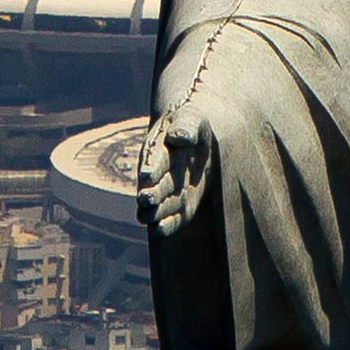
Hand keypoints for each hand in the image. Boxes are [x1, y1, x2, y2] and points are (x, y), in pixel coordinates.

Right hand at [136, 107, 212, 236]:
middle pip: (153, 186)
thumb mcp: (193, 119)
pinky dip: (165, 225)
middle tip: (147, 198)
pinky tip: (160, 229)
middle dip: (150, 193)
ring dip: (153, 212)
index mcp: (157, 150)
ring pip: (157, 206)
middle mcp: (158, 175)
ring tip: (149, 216)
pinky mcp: (181, 207)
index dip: (151, 167)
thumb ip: (186, 126)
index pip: (154, 159)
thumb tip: (179, 136)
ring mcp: (167, 193)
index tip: (148, 174)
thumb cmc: (194, 126)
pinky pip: (171, 219)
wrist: (203, 142)